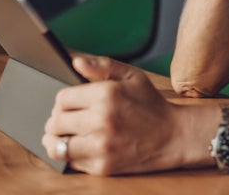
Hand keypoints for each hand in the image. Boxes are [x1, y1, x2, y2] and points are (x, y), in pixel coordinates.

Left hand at [43, 56, 184, 174]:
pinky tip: (82, 146)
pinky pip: (70, 162)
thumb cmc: (150, 103)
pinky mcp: (102, 167)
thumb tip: (75, 61)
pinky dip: (71, 155)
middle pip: (55, 122)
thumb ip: (102, 65)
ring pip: (56, 145)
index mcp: (106, 94)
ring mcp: (101, 146)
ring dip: (57, 140)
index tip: (72, 102)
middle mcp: (101, 120)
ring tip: (66, 134)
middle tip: (69, 118)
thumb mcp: (132, 75)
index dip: (65, 99)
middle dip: (58, 119)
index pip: (62, 98)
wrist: (173, 135)